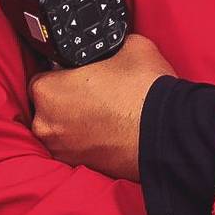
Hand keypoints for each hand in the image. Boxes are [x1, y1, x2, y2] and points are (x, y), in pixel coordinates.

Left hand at [30, 33, 173, 180]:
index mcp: (47, 91)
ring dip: (75, 122)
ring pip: (61, 128)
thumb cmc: (144, 90)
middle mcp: (45, 125)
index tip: (81, 74)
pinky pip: (76, 147)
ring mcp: (62, 151)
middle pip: (48, 104)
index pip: (44, 75)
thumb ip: (106, 46)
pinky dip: (87, 140)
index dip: (63, 72)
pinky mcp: (81, 168)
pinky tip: (108, 131)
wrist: (170, 135)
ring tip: (105, 113)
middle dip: (67, 99)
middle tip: (95, 93)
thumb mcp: (127, 45)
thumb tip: (108, 47)